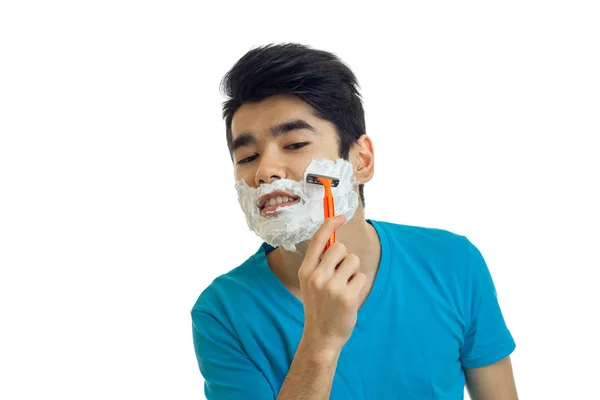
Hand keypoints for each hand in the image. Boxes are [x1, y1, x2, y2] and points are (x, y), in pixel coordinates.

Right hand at [298, 215, 367, 351]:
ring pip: (353, 261)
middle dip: (345, 258)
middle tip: (340, 275)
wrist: (322, 335)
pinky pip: (361, 277)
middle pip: (340, 248)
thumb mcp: (311, 282)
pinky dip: (358, 285)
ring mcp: (332, 287)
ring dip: (353, 272)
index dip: (330, 224)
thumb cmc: (319, 305)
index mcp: (306, 270)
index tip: (341, 216)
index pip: (318, 240)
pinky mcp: (347, 297)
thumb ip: (320, 262)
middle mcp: (317, 276)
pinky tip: (349, 298)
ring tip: (344, 288)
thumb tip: (335, 239)